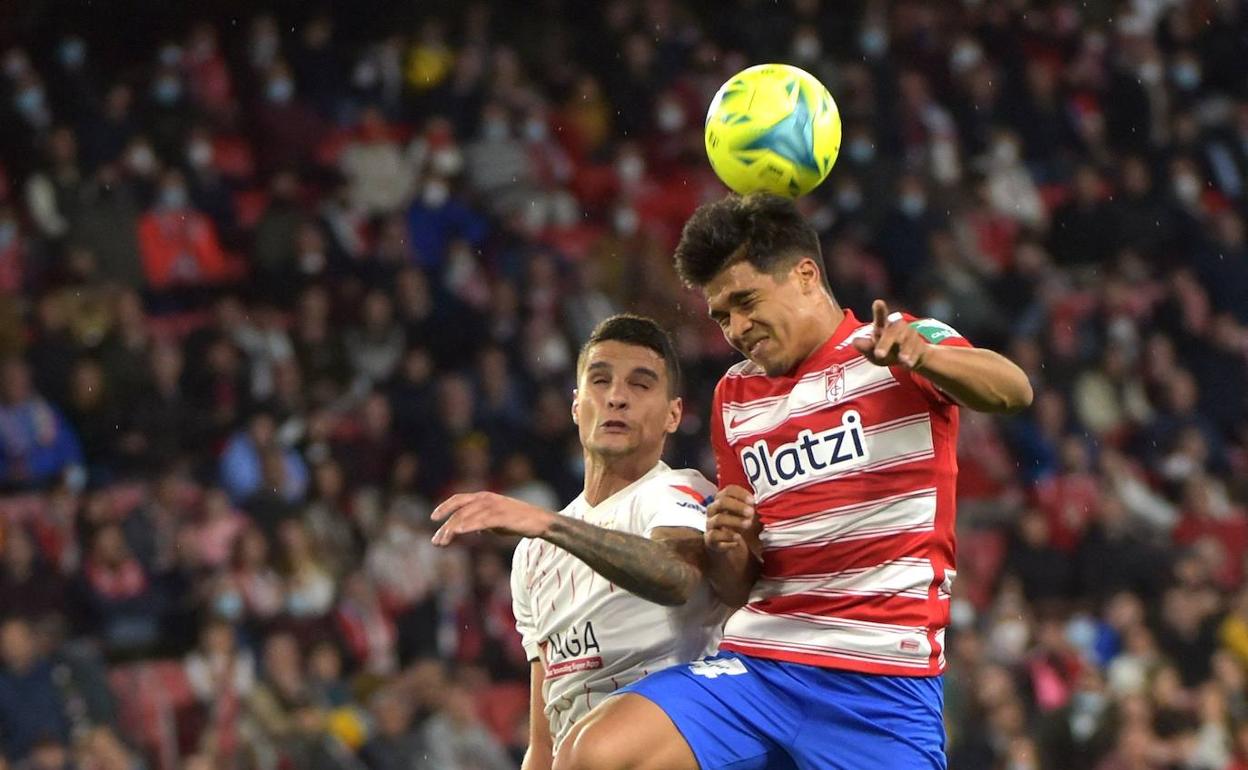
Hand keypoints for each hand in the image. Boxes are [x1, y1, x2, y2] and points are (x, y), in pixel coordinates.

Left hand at [430, 492, 555, 545]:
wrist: (540, 521)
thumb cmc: (519, 520)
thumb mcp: (496, 520)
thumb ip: (483, 521)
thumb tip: (473, 529)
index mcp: (484, 497)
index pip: (459, 499)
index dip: (445, 507)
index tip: (433, 518)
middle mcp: (487, 499)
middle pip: (459, 511)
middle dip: (445, 526)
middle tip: (436, 541)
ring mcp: (494, 507)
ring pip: (467, 516)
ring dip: (452, 529)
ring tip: (443, 542)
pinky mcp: (501, 516)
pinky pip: (481, 521)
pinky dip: (469, 526)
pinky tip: (459, 532)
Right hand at [705, 485, 761, 552]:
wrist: (731, 548)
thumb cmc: (741, 527)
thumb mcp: (748, 516)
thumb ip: (753, 508)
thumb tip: (768, 501)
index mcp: (723, 500)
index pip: (728, 490)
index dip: (740, 493)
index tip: (753, 501)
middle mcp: (714, 510)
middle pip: (722, 502)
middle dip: (738, 506)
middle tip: (751, 512)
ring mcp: (710, 525)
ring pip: (718, 519)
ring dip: (735, 521)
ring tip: (748, 525)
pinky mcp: (710, 540)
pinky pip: (715, 536)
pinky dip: (728, 537)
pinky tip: (738, 540)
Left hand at [852, 299, 929, 369]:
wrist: (909, 359)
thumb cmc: (886, 351)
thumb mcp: (873, 352)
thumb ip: (865, 347)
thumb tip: (855, 341)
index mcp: (884, 327)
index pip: (881, 317)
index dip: (880, 310)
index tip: (878, 302)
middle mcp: (898, 327)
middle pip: (893, 331)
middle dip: (886, 343)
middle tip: (879, 355)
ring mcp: (910, 335)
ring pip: (908, 340)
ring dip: (904, 351)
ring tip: (901, 360)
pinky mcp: (920, 345)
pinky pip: (917, 350)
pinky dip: (912, 357)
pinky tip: (908, 364)